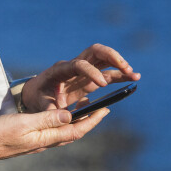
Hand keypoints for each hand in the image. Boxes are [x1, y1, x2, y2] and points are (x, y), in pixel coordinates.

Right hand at [0, 108, 108, 170]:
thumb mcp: (24, 123)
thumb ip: (47, 119)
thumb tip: (70, 115)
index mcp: (46, 138)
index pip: (76, 130)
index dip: (93, 120)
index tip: (106, 109)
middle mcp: (46, 142)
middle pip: (74, 132)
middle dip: (90, 120)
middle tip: (103, 107)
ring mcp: (38, 142)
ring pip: (64, 133)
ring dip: (78, 121)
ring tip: (87, 109)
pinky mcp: (31, 140)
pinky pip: (54, 132)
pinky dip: (63, 123)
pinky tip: (62, 116)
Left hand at [21, 43, 140, 111]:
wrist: (35, 93)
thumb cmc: (36, 98)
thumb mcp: (39, 105)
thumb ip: (49, 111)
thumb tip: (64, 118)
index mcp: (60, 70)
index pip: (78, 64)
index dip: (90, 72)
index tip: (101, 84)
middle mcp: (74, 65)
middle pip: (95, 52)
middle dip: (111, 57)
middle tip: (125, 68)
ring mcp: (83, 70)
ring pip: (104, 60)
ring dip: (120, 65)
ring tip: (135, 75)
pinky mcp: (90, 78)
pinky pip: (107, 73)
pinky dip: (120, 75)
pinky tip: (132, 78)